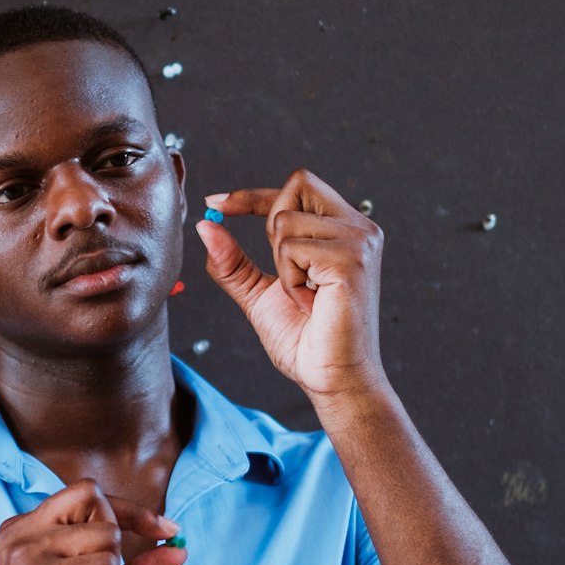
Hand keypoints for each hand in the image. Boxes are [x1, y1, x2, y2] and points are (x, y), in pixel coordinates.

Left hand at [194, 168, 388, 406]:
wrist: (332, 379)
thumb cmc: (306, 342)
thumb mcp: (259, 294)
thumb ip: (233, 261)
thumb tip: (205, 225)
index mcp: (344, 230)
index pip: (297, 188)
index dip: (253, 194)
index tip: (215, 202)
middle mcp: (358, 228)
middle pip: (296, 185)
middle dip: (272, 224)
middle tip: (288, 273)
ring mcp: (359, 241)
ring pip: (285, 223)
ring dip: (282, 267)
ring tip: (306, 297)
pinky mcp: (352, 260)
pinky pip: (293, 250)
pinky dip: (290, 281)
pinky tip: (311, 303)